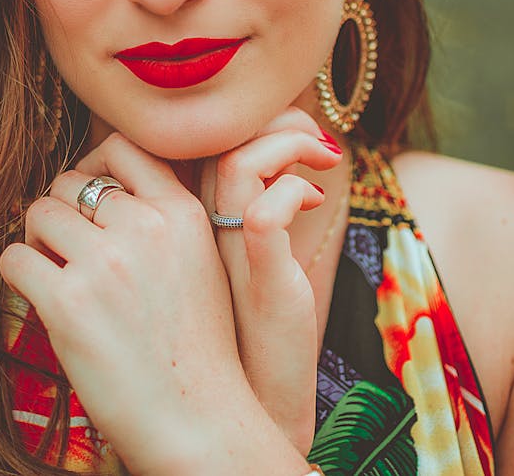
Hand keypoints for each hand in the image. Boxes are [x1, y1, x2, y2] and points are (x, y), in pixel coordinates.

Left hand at [0, 132, 284, 475]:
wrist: (200, 421)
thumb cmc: (196, 345)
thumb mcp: (201, 258)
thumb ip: (163, 215)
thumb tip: (101, 185)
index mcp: (181, 212)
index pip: (122, 146)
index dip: (94, 165)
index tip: (87, 196)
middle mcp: (144, 227)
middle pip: (70, 181)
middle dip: (61, 209)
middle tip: (65, 246)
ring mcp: (105, 264)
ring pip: (38, 212)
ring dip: (37, 239)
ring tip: (52, 271)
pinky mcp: (68, 304)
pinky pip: (14, 259)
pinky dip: (17, 273)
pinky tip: (37, 296)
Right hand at [200, 107, 342, 454]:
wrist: (258, 398)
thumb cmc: (253, 321)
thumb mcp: (248, 248)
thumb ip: (251, 197)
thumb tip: (286, 148)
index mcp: (192, 214)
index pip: (203, 134)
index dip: (250, 115)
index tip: (294, 133)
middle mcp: (200, 225)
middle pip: (218, 136)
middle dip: (275, 117)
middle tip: (316, 139)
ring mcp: (227, 251)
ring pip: (239, 161)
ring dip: (288, 142)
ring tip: (322, 156)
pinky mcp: (260, 278)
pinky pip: (265, 212)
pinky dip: (295, 190)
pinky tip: (314, 199)